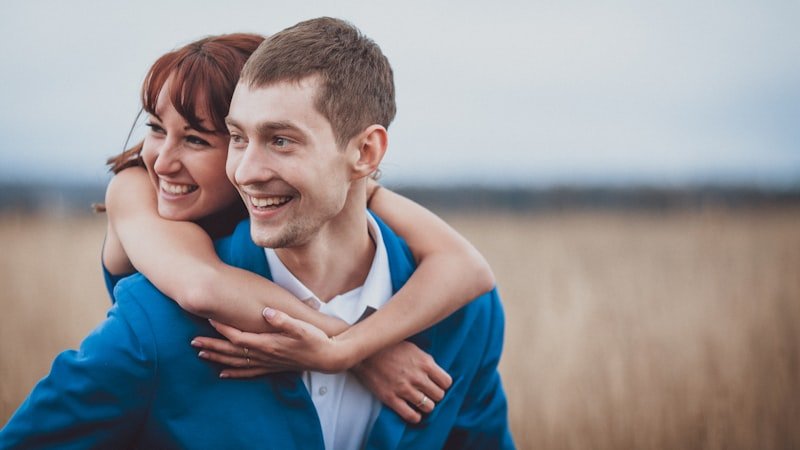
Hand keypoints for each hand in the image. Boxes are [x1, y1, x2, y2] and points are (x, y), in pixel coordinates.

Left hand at [191, 308, 349, 377]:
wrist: (329, 357)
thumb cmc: (316, 340)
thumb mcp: (302, 327)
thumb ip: (283, 319)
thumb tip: (265, 312)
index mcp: (268, 344)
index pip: (239, 337)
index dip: (223, 328)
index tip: (209, 318)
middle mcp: (264, 356)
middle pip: (232, 352)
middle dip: (212, 346)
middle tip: (193, 341)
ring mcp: (267, 363)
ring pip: (236, 363)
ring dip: (218, 359)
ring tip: (201, 354)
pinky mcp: (272, 367)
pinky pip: (248, 373)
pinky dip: (234, 373)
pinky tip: (223, 374)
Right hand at [351, 341, 451, 423]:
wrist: (364, 352)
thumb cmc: (389, 347)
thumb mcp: (413, 348)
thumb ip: (426, 361)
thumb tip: (436, 374)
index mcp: (424, 362)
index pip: (446, 382)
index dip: (442, 385)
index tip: (437, 384)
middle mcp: (417, 376)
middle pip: (439, 396)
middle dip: (435, 395)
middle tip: (427, 393)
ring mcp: (404, 389)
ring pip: (428, 407)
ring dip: (425, 406)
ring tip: (420, 401)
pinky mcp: (391, 398)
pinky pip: (411, 415)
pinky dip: (414, 416)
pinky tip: (412, 411)